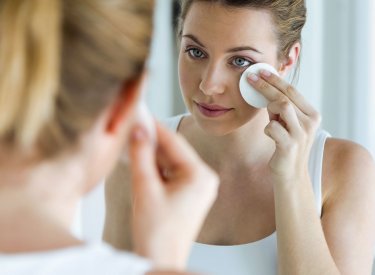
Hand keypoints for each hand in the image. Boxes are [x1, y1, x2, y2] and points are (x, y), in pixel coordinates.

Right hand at [129, 121, 218, 269]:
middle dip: (152, 140)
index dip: (154, 126)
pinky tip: (143, 159)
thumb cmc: (156, 232)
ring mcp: (199, 187)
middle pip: (174, 151)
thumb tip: (139, 129)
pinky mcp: (191, 194)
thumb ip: (141, 155)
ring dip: (153, 153)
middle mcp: (205, 179)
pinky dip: (158, 166)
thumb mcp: (144, 188)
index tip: (140, 113)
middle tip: (133, 125)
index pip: (174, 142)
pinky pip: (173, 173)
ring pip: (172, 161)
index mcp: (200, 175)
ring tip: (134, 140)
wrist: (160, 259)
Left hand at [248, 71, 320, 183]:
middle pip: (286, 96)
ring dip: (269, 107)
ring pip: (282, 106)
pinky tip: (270, 135)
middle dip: (266, 85)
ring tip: (268, 114)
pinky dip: (267, 128)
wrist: (291, 174)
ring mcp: (301, 134)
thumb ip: (282, 108)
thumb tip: (265, 87)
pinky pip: (272, 127)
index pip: (293, 91)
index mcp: (312, 114)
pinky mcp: (290, 145)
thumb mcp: (287, 123)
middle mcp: (310, 122)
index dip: (276, 80)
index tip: (261, 71)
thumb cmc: (286, 145)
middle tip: (251, 77)